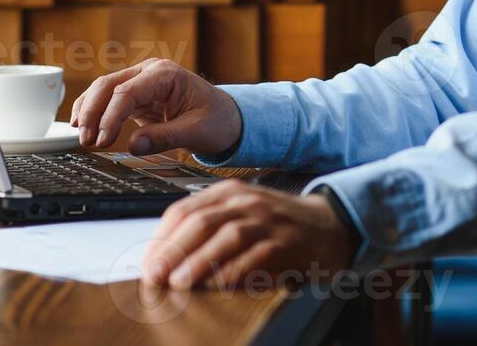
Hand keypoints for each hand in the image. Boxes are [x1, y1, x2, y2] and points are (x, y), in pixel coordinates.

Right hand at [69, 59, 241, 155]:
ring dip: (89, 111)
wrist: (227, 117)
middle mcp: (150, 72)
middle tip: (86, 140)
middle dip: (93, 112)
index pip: (127, 91)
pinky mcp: (136, 96)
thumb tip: (134, 145)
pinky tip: (84, 125)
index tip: (103, 140)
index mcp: (166, 74)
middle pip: (108, 85)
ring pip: (103, 90)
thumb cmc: (217, 119)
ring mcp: (141, 82)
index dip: (110, 116)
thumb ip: (166, 137)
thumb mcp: (197, 131)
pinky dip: (94, 111)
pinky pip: (108, 100)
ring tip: (82, 136)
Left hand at [141, 181, 357, 289]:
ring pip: (226, 236)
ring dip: (198, 260)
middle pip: (200, 221)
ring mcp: (267, 219)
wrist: (329, 225)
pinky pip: (255, 256)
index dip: (161, 238)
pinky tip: (217, 285)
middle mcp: (246, 201)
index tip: (148, 263)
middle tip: (155, 275)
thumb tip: (167, 259)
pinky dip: (233, 271)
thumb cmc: (279, 225)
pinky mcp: (285, 241)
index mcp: (229, 192)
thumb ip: (209, 229)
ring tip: (179, 282)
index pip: (184, 209)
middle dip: (172, 250)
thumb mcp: (241, 215)